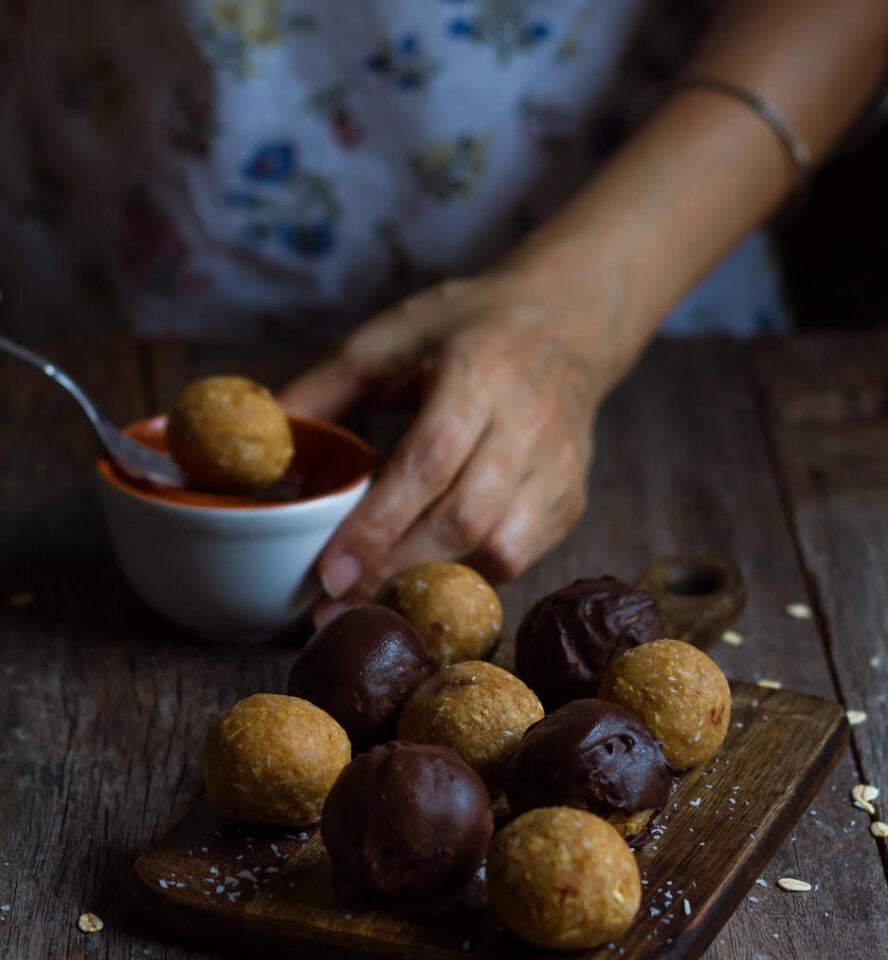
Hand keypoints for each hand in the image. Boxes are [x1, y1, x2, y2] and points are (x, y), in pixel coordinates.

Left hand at [278, 269, 611, 619]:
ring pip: (500, 548)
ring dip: (432, 579)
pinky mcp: (572, 498)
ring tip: (376, 594)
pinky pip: (521, 556)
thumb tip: (265, 440)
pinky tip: (431, 566)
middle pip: (464, 517)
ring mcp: (558, 467)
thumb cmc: (465, 330)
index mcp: (477, 373)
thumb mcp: (389, 338)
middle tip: (335, 606)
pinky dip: (470, 572)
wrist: (565, 324)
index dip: (376, 524)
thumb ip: (325, 390)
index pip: (428, 461)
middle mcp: (528, 424)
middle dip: (394, 569)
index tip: (328, 574)